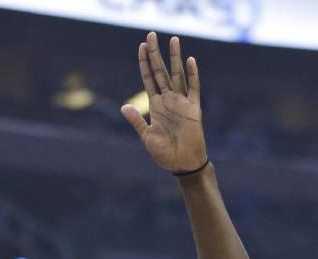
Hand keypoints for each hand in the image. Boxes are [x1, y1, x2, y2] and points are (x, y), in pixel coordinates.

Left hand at [121, 32, 205, 173]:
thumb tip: (124, 106)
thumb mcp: (147, 137)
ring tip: (172, 40)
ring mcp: (181, 103)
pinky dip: (192, 75)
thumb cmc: (165, 154)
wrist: (182, 165)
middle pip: (160, 72)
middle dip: (155, 54)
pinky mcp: (193, 109)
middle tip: (151, 35)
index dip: (144, 63)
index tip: (141, 46)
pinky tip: (190, 61)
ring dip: (174, 58)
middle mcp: (168, 100)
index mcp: (156, 106)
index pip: (148, 79)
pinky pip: (193, 88)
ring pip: (177, 75)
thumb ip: (136, 121)